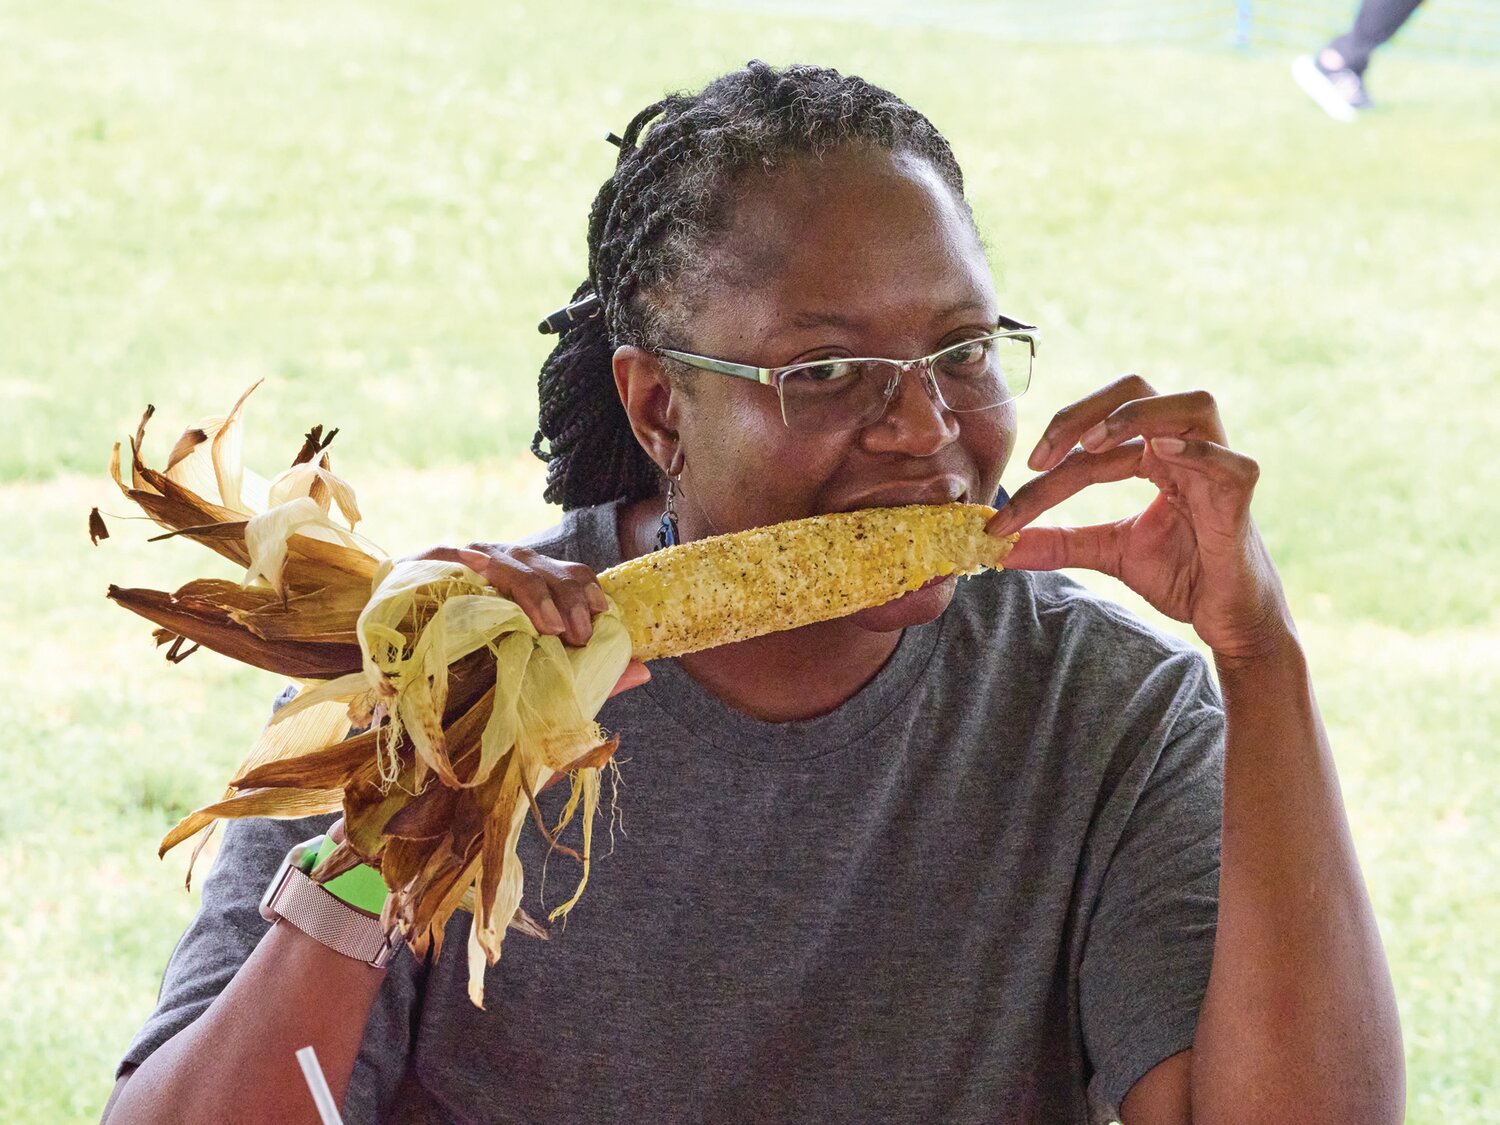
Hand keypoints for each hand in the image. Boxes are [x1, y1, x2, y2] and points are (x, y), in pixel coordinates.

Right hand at [406, 542, 650, 693]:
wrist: (400, 669)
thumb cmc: (475, 679)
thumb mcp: (540, 678)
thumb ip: (592, 674)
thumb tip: (646, 669)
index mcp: (527, 584)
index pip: (567, 573)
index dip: (587, 591)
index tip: (601, 620)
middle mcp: (501, 564)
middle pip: (543, 566)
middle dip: (567, 598)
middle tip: (577, 636)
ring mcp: (466, 561)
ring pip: (511, 563)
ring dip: (535, 594)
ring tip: (548, 629)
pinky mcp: (431, 564)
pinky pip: (462, 561)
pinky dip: (481, 573)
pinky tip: (490, 587)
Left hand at [986, 375, 1292, 661]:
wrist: (1229, 619)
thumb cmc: (1182, 574)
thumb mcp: (1108, 552)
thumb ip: (1060, 542)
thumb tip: (999, 545)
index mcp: (1154, 454)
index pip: (1094, 437)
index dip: (1050, 456)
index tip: (1006, 509)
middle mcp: (1186, 448)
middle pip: (1138, 392)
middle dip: (1083, 412)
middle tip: (1042, 456)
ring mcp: (1219, 468)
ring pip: (1194, 405)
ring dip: (1137, 416)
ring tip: (1092, 444)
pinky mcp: (1242, 501)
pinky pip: (1231, 463)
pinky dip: (1197, 453)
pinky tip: (1160, 454)